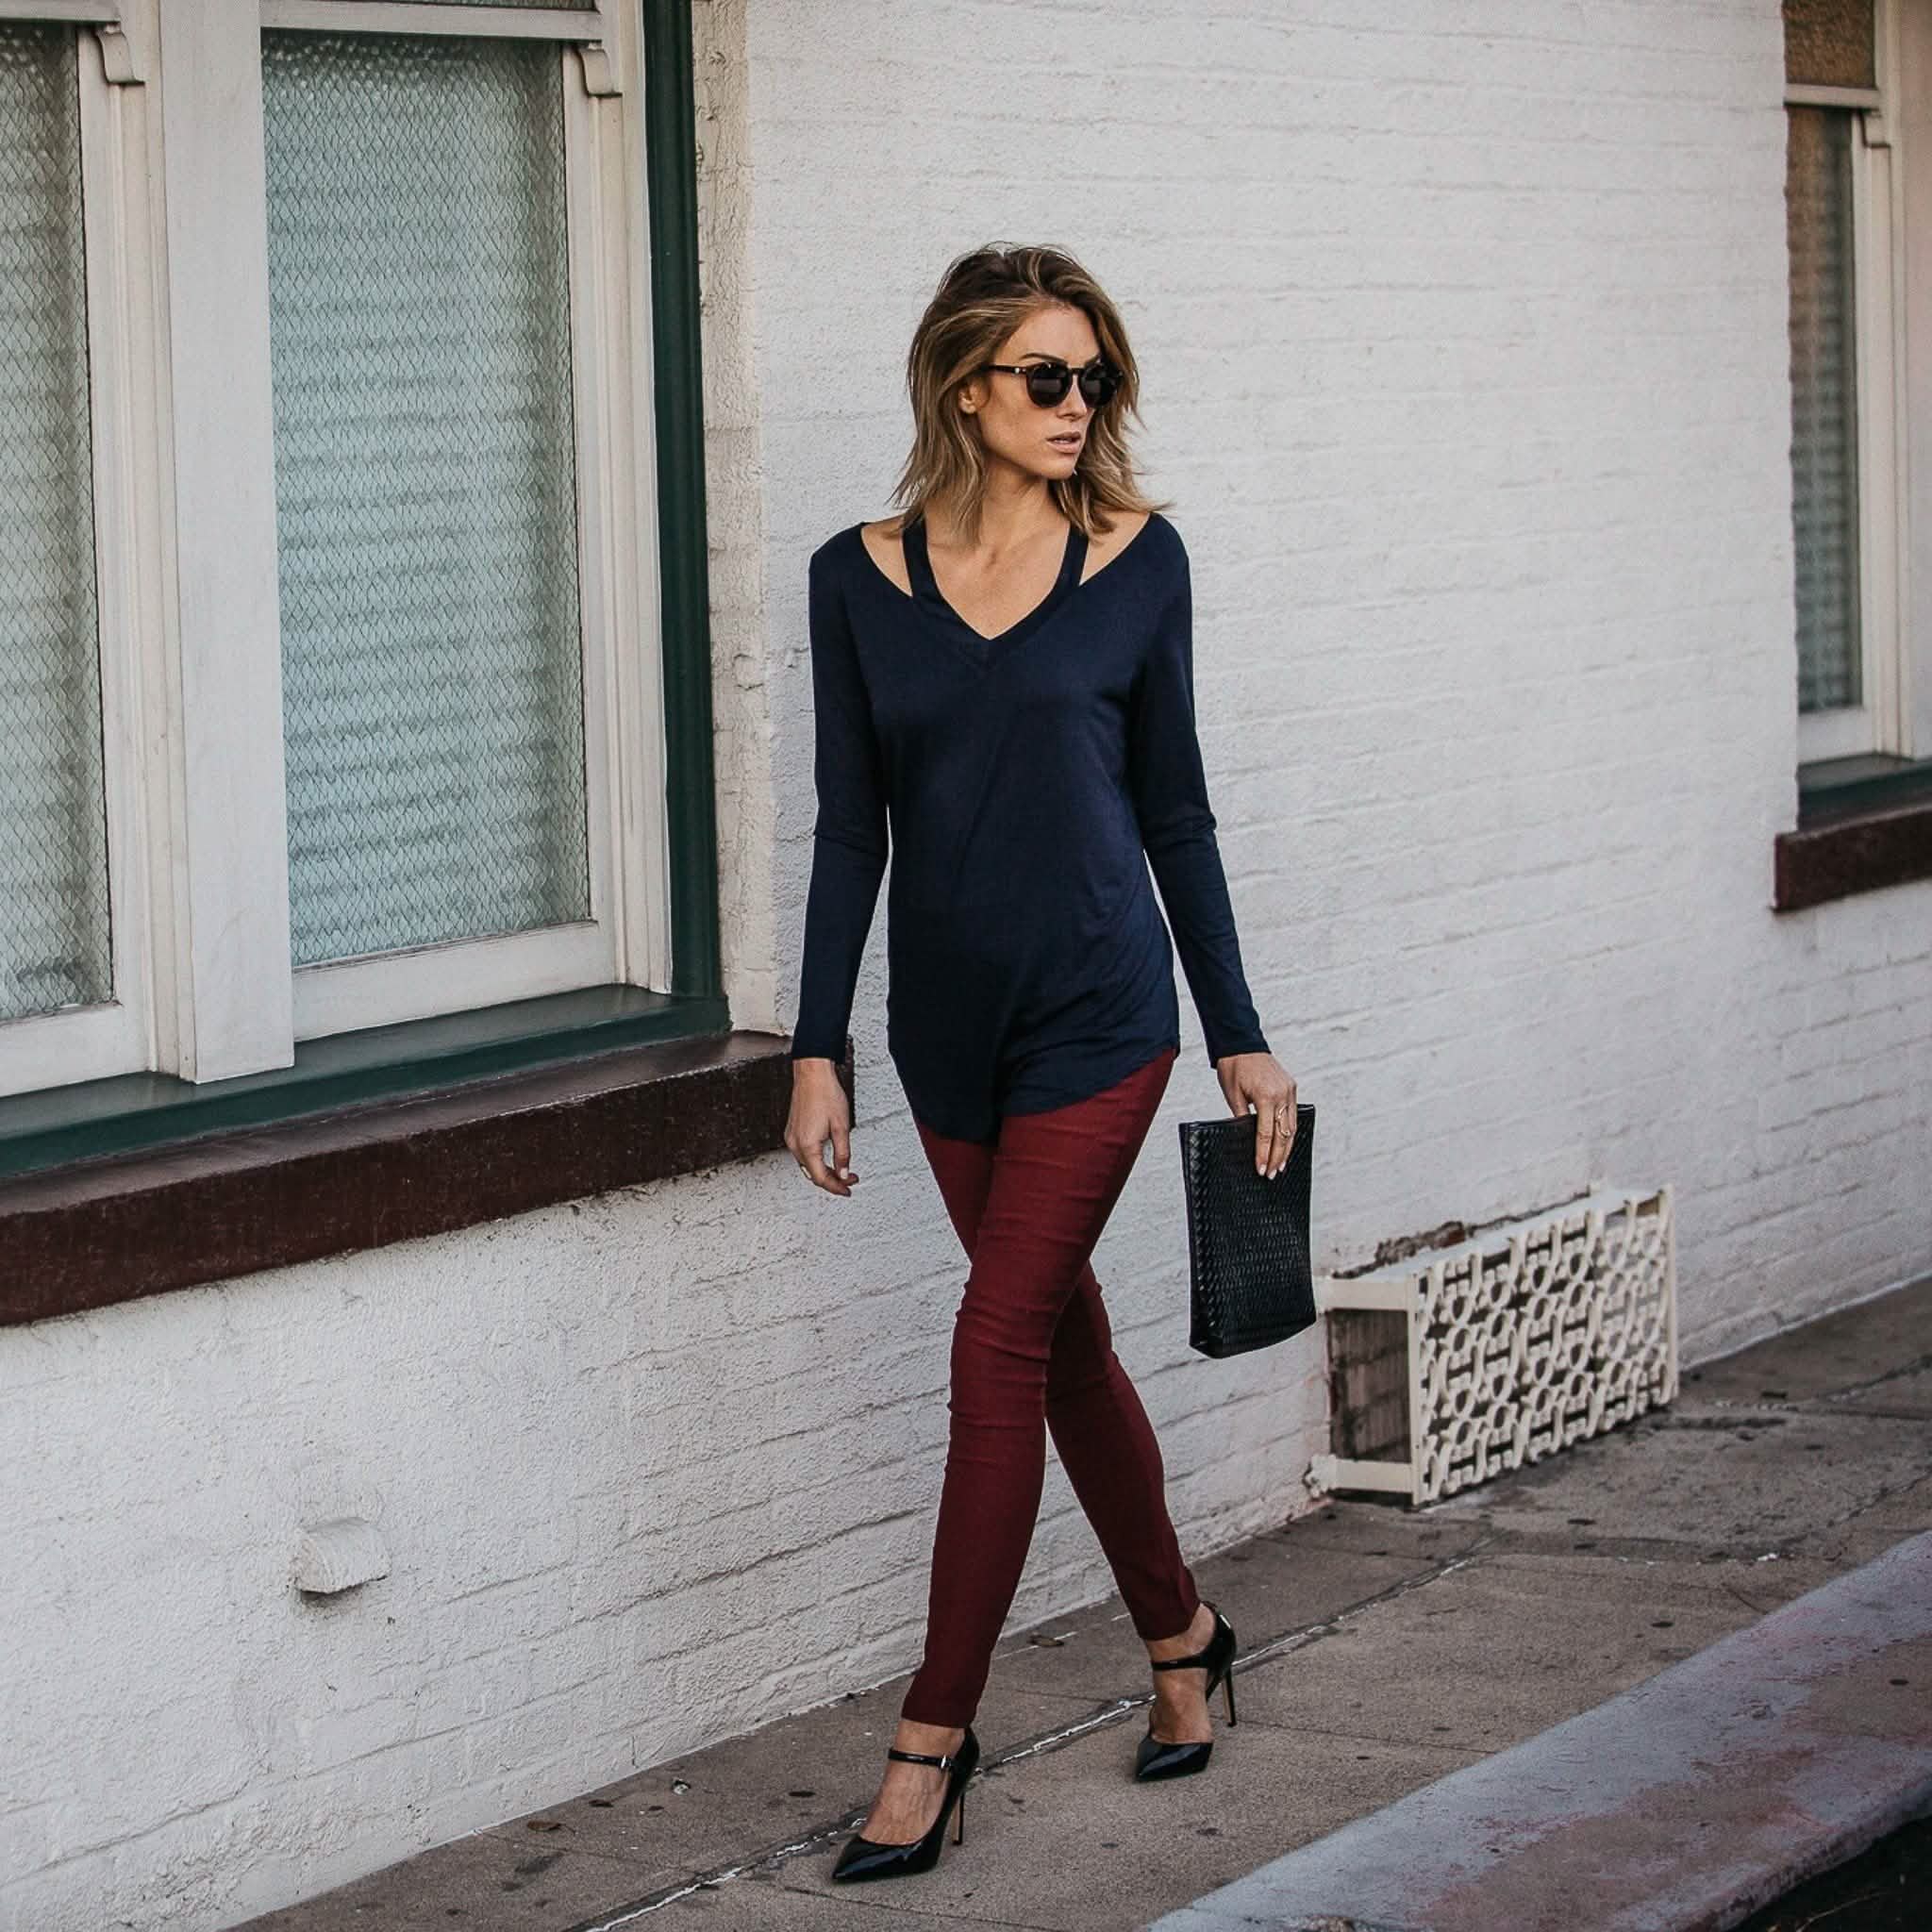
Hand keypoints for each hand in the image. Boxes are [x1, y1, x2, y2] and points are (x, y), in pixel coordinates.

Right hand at [786, 1059, 858, 1194]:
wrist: (812, 1075)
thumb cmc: (826, 1094)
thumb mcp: (841, 1128)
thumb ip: (843, 1154)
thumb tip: (843, 1173)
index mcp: (807, 1146)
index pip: (821, 1178)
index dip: (836, 1187)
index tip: (848, 1189)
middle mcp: (795, 1144)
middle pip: (812, 1174)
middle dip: (831, 1181)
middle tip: (849, 1180)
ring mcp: (791, 1138)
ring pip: (807, 1166)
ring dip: (823, 1172)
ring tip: (840, 1171)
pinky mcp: (791, 1132)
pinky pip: (802, 1155)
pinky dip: (815, 1161)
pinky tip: (826, 1159)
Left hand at [1214, 1050, 1296, 1177]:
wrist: (1242, 1043)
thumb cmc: (1233, 1067)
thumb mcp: (1232, 1095)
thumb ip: (1241, 1117)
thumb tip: (1246, 1139)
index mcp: (1266, 1096)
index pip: (1266, 1134)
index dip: (1263, 1154)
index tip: (1261, 1169)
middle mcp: (1282, 1094)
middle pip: (1282, 1134)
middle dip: (1277, 1156)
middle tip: (1271, 1174)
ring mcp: (1290, 1090)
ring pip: (1291, 1126)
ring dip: (1286, 1147)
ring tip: (1280, 1165)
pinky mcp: (1291, 1087)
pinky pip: (1293, 1115)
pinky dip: (1289, 1131)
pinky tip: (1286, 1144)